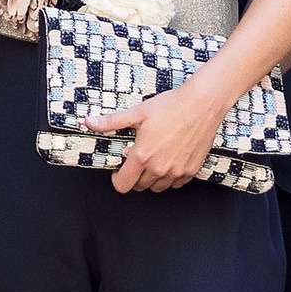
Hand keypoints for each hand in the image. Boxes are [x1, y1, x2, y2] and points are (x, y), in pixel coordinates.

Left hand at [84, 79, 227, 192]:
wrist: (202, 104)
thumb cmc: (171, 106)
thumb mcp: (138, 112)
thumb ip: (112, 121)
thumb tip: (89, 122)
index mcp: (143, 155)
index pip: (123, 185)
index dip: (117, 180)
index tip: (119, 171)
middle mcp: (159, 168)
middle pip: (140, 187)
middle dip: (135, 177)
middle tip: (137, 161)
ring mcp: (177, 171)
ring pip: (158, 187)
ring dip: (152, 179)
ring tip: (153, 161)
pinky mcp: (191, 170)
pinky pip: (176, 184)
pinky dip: (171, 178)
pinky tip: (170, 162)